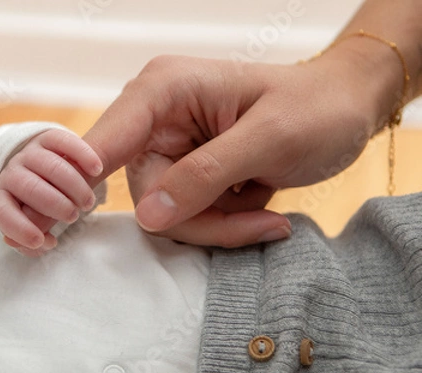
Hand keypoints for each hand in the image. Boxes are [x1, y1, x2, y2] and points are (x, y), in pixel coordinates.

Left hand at [0, 129, 102, 255]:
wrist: (44, 170)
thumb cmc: (39, 206)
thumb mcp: (33, 223)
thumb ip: (35, 236)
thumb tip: (41, 242)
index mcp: (2, 196)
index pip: (2, 212)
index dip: (19, 228)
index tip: (41, 240)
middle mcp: (12, 172)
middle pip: (29, 187)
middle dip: (54, 205)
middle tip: (73, 216)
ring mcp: (29, 153)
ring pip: (51, 166)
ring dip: (74, 186)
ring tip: (87, 203)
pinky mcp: (48, 137)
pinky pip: (64, 141)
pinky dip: (83, 155)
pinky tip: (96, 170)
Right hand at [84, 52, 388, 246]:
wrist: (345, 109)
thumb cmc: (317, 107)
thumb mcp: (270, 138)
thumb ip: (206, 174)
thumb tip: (149, 215)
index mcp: (164, 89)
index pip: (105, 141)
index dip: (90, 180)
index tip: (84, 215)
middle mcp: (156, 118)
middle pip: (145, 194)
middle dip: (201, 218)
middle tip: (256, 219)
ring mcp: (170, 148)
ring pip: (167, 213)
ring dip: (219, 224)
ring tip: (265, 210)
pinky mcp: (186, 172)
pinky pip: (188, 215)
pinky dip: (225, 223)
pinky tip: (259, 206)